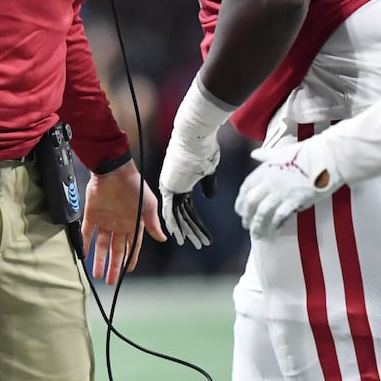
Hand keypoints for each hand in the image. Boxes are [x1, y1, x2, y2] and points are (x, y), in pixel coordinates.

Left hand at [80, 162, 165, 284]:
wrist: (114, 171)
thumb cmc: (134, 186)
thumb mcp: (148, 205)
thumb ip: (152, 223)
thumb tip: (163, 238)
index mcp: (133, 223)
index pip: (132, 246)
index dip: (130, 258)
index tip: (128, 271)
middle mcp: (119, 224)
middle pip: (116, 249)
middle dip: (114, 265)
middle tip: (111, 280)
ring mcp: (105, 220)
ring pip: (101, 245)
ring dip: (100, 259)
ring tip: (97, 274)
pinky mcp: (92, 214)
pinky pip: (87, 232)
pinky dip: (85, 243)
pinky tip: (84, 255)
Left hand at [159, 134, 220, 248]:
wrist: (196, 135)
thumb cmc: (204, 148)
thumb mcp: (209, 170)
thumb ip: (208, 184)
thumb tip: (211, 197)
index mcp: (182, 182)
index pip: (188, 208)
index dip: (195, 222)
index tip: (201, 233)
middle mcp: (173, 186)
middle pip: (182, 214)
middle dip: (191, 231)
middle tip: (198, 244)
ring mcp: (170, 187)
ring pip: (178, 215)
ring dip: (187, 231)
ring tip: (196, 244)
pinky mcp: (169, 187)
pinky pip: (170, 210)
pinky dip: (175, 224)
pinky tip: (179, 236)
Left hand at [235, 135, 336, 238]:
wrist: (327, 156)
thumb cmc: (308, 152)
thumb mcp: (283, 151)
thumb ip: (267, 156)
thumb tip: (254, 154)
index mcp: (266, 168)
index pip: (246, 186)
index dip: (241, 200)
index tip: (240, 210)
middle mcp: (270, 180)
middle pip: (251, 201)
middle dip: (247, 215)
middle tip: (246, 225)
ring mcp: (281, 191)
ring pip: (262, 212)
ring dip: (257, 225)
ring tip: (256, 234)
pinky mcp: (295, 200)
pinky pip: (280, 216)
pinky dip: (275, 226)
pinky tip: (274, 232)